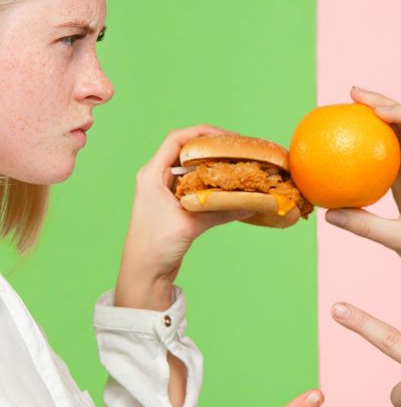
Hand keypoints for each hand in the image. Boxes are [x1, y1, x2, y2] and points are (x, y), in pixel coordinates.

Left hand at [115, 125, 254, 309]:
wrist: (144, 273)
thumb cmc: (154, 246)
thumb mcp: (190, 225)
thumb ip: (220, 211)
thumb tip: (251, 204)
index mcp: (152, 174)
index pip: (177, 140)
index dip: (202, 133)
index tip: (226, 138)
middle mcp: (157, 178)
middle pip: (187, 151)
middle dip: (213, 148)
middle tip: (237, 150)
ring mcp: (165, 191)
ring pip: (192, 168)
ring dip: (213, 165)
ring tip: (236, 164)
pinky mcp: (175, 204)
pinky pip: (196, 185)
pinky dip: (212, 183)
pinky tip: (229, 187)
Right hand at [325, 87, 400, 315]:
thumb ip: (365, 227)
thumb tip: (328, 213)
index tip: (374, 108)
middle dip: (384, 103)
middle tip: (352, 94)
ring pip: (400, 136)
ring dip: (378, 118)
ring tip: (350, 108)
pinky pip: (389, 156)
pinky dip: (372, 144)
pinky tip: (350, 145)